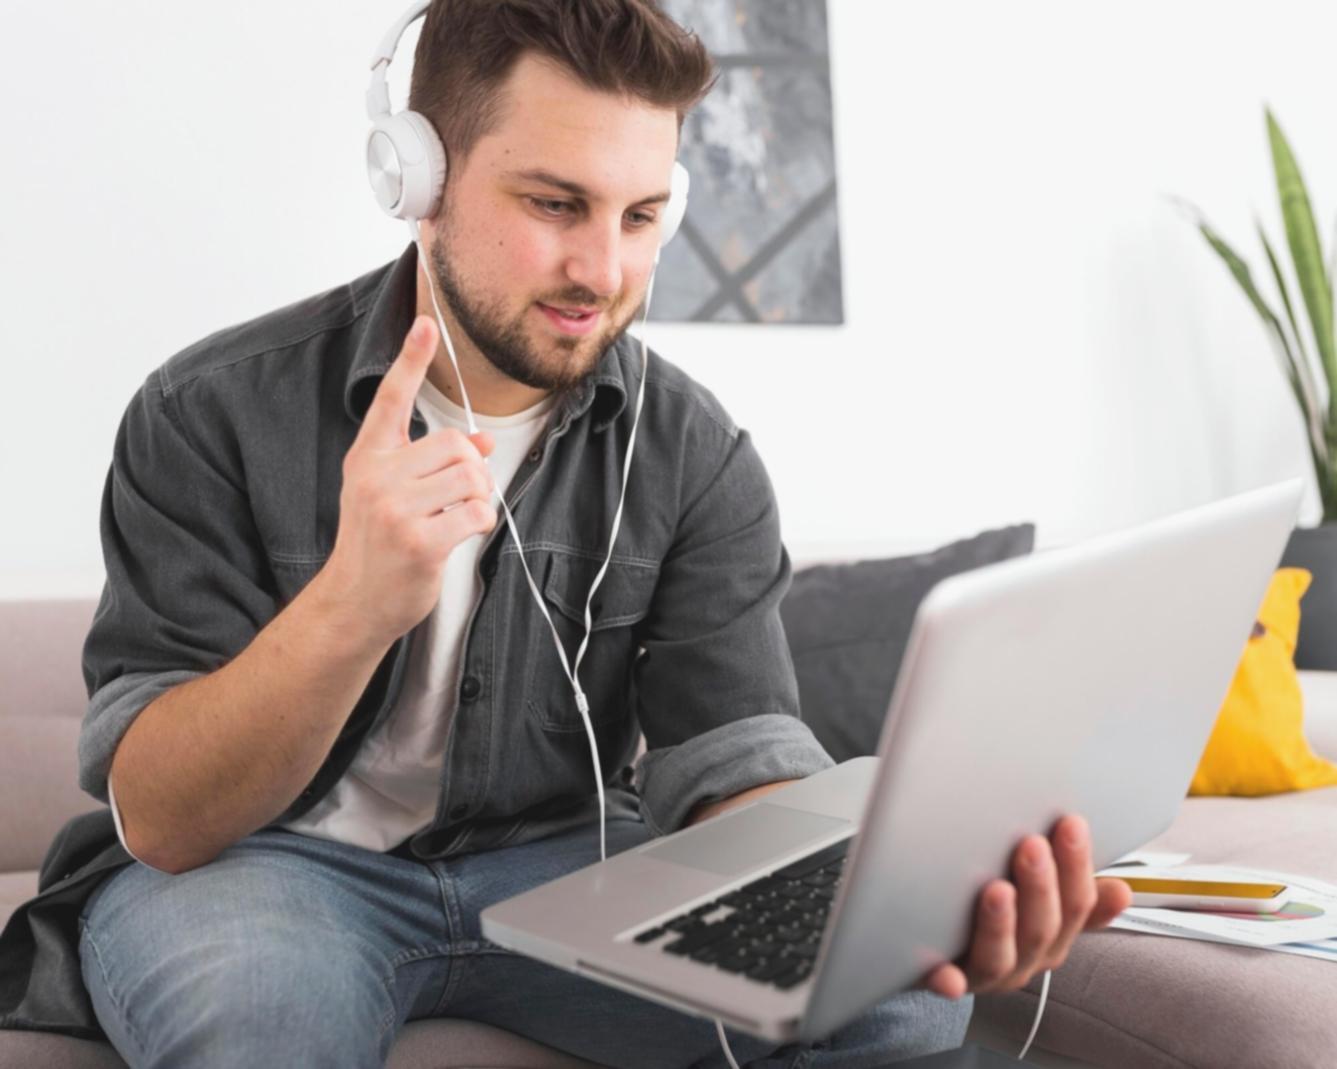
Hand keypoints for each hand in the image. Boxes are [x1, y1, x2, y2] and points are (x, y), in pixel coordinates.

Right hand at [320, 315, 497, 648]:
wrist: (354, 602)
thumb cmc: (377, 545)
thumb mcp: (394, 494)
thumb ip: (432, 464)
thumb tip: (482, 444)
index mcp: (369, 457)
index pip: (391, 399)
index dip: (411, 360)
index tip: (427, 324)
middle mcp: (378, 476)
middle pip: (457, 445)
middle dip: (471, 470)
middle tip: (457, 497)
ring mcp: (395, 509)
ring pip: (471, 476)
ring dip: (478, 497)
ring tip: (456, 517)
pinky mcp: (418, 541)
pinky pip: (477, 513)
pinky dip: (480, 523)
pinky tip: (457, 535)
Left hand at [923, 814, 1132, 998]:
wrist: (947, 957)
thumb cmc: (1003, 920)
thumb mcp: (1046, 905)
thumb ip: (1077, 895)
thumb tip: (1122, 891)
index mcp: (1054, 938)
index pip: (1078, 906)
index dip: (1077, 867)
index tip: (1072, 824)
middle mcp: (1026, 960)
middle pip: (1041, 929)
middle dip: (1040, 887)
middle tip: (1032, 845)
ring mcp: (987, 974)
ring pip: (999, 957)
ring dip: (1001, 924)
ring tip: (998, 889)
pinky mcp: (945, 981)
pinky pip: (947, 985)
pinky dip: (948, 981)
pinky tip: (947, 977)